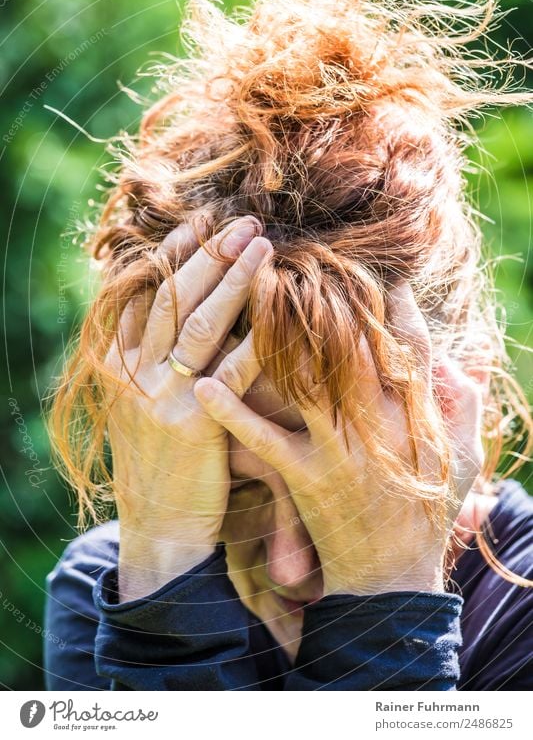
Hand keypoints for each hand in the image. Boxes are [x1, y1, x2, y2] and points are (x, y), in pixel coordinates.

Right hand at [103, 214, 271, 599]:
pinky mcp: (191, 424)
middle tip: (243, 221)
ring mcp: (157, 396)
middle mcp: (131, 372)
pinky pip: (231, 369)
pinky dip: (258, 337)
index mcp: (117, 360)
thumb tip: (188, 299)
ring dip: (233, 279)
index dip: (174, 251)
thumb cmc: (161, 458)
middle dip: (209, 253)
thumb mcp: (142, 400)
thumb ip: (155, 353)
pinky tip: (280, 308)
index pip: (144, 290)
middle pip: (172, 295)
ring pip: (197, 322)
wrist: (158, 526)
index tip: (202, 220)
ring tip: (262, 245)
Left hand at [194, 280, 484, 595]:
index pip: (409, 341)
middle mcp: (380, 424)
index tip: (369, 267)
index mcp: (417, 413)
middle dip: (324, 298)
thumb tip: (464, 357)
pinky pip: (263, 440)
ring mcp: (339, 450)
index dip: (390, 300)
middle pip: (350, 345)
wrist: (390, 581)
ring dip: (274, 334)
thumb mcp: (462, 460)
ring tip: (245, 292)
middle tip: (293, 257)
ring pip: (305, 379)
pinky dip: (232, 412)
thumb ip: (463, 406)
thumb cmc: (425, 512)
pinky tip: (204, 382)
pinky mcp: (303, 478)